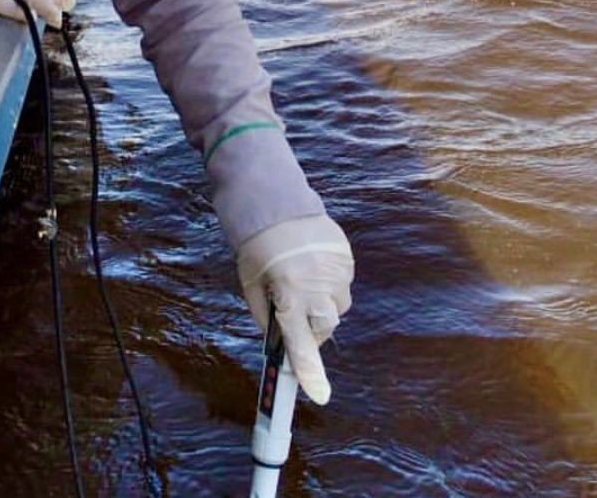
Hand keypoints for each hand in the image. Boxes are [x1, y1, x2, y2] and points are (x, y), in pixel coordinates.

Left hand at [236, 213, 353, 404]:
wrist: (274, 202)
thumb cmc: (257, 247)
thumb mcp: (251, 285)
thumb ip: (266, 317)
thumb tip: (280, 344)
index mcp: (288, 291)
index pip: (300, 341)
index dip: (309, 370)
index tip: (320, 394)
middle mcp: (315, 282)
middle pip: (326, 326)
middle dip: (314, 328)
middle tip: (297, 312)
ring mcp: (335, 268)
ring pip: (337, 305)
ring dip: (323, 302)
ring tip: (303, 278)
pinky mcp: (345, 255)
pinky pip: (343, 281)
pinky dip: (330, 281)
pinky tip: (312, 264)